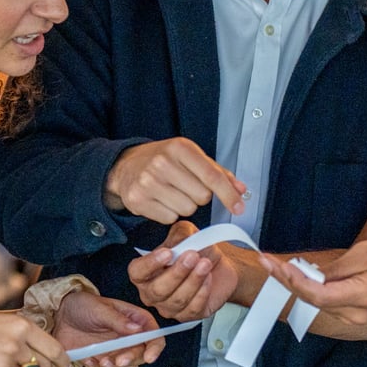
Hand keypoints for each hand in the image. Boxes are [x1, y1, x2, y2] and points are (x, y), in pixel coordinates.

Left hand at [54, 290, 164, 366]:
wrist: (59, 317)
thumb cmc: (82, 306)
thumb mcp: (99, 308)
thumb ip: (118, 320)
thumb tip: (137, 329)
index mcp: (135, 320)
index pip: (155, 336)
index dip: (155, 348)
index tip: (148, 357)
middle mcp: (130, 338)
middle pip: (142, 356)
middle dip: (131, 359)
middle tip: (116, 359)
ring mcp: (117, 351)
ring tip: (99, 359)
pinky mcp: (104, 361)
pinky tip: (88, 359)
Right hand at [104, 137, 246, 223]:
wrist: (125, 165)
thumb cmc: (164, 160)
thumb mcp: (190, 156)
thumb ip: (217, 172)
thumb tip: (241, 190)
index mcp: (180, 148)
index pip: (212, 176)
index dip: (229, 195)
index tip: (239, 208)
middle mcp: (162, 163)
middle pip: (202, 197)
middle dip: (200, 196)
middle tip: (186, 186)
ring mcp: (148, 182)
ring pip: (187, 210)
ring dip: (185, 205)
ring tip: (172, 192)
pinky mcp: (138, 200)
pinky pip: (170, 218)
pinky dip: (170, 213)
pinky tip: (161, 200)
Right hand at [128, 221, 239, 320]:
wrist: (217, 264)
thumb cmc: (197, 250)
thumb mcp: (187, 234)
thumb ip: (179, 235)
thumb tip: (176, 242)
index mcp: (145, 272)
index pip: (137, 272)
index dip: (150, 264)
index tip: (168, 253)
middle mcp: (152, 292)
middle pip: (158, 290)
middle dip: (177, 272)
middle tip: (192, 256)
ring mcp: (168, 307)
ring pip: (177, 299)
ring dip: (193, 279)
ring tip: (204, 264)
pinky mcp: (187, 315)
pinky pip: (192, 308)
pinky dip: (202, 292)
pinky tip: (208, 278)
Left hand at [259, 240, 366, 340]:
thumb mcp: (361, 255)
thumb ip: (332, 270)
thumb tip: (306, 274)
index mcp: (361, 297)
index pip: (318, 295)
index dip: (294, 281)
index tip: (276, 265)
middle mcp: (355, 315)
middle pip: (312, 300)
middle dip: (286, 280)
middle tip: (266, 262)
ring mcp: (353, 319)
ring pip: (315, 303)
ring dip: (293, 285)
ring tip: (273, 266)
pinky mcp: (349, 317)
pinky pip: (322, 304)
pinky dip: (306, 290)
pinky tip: (292, 276)